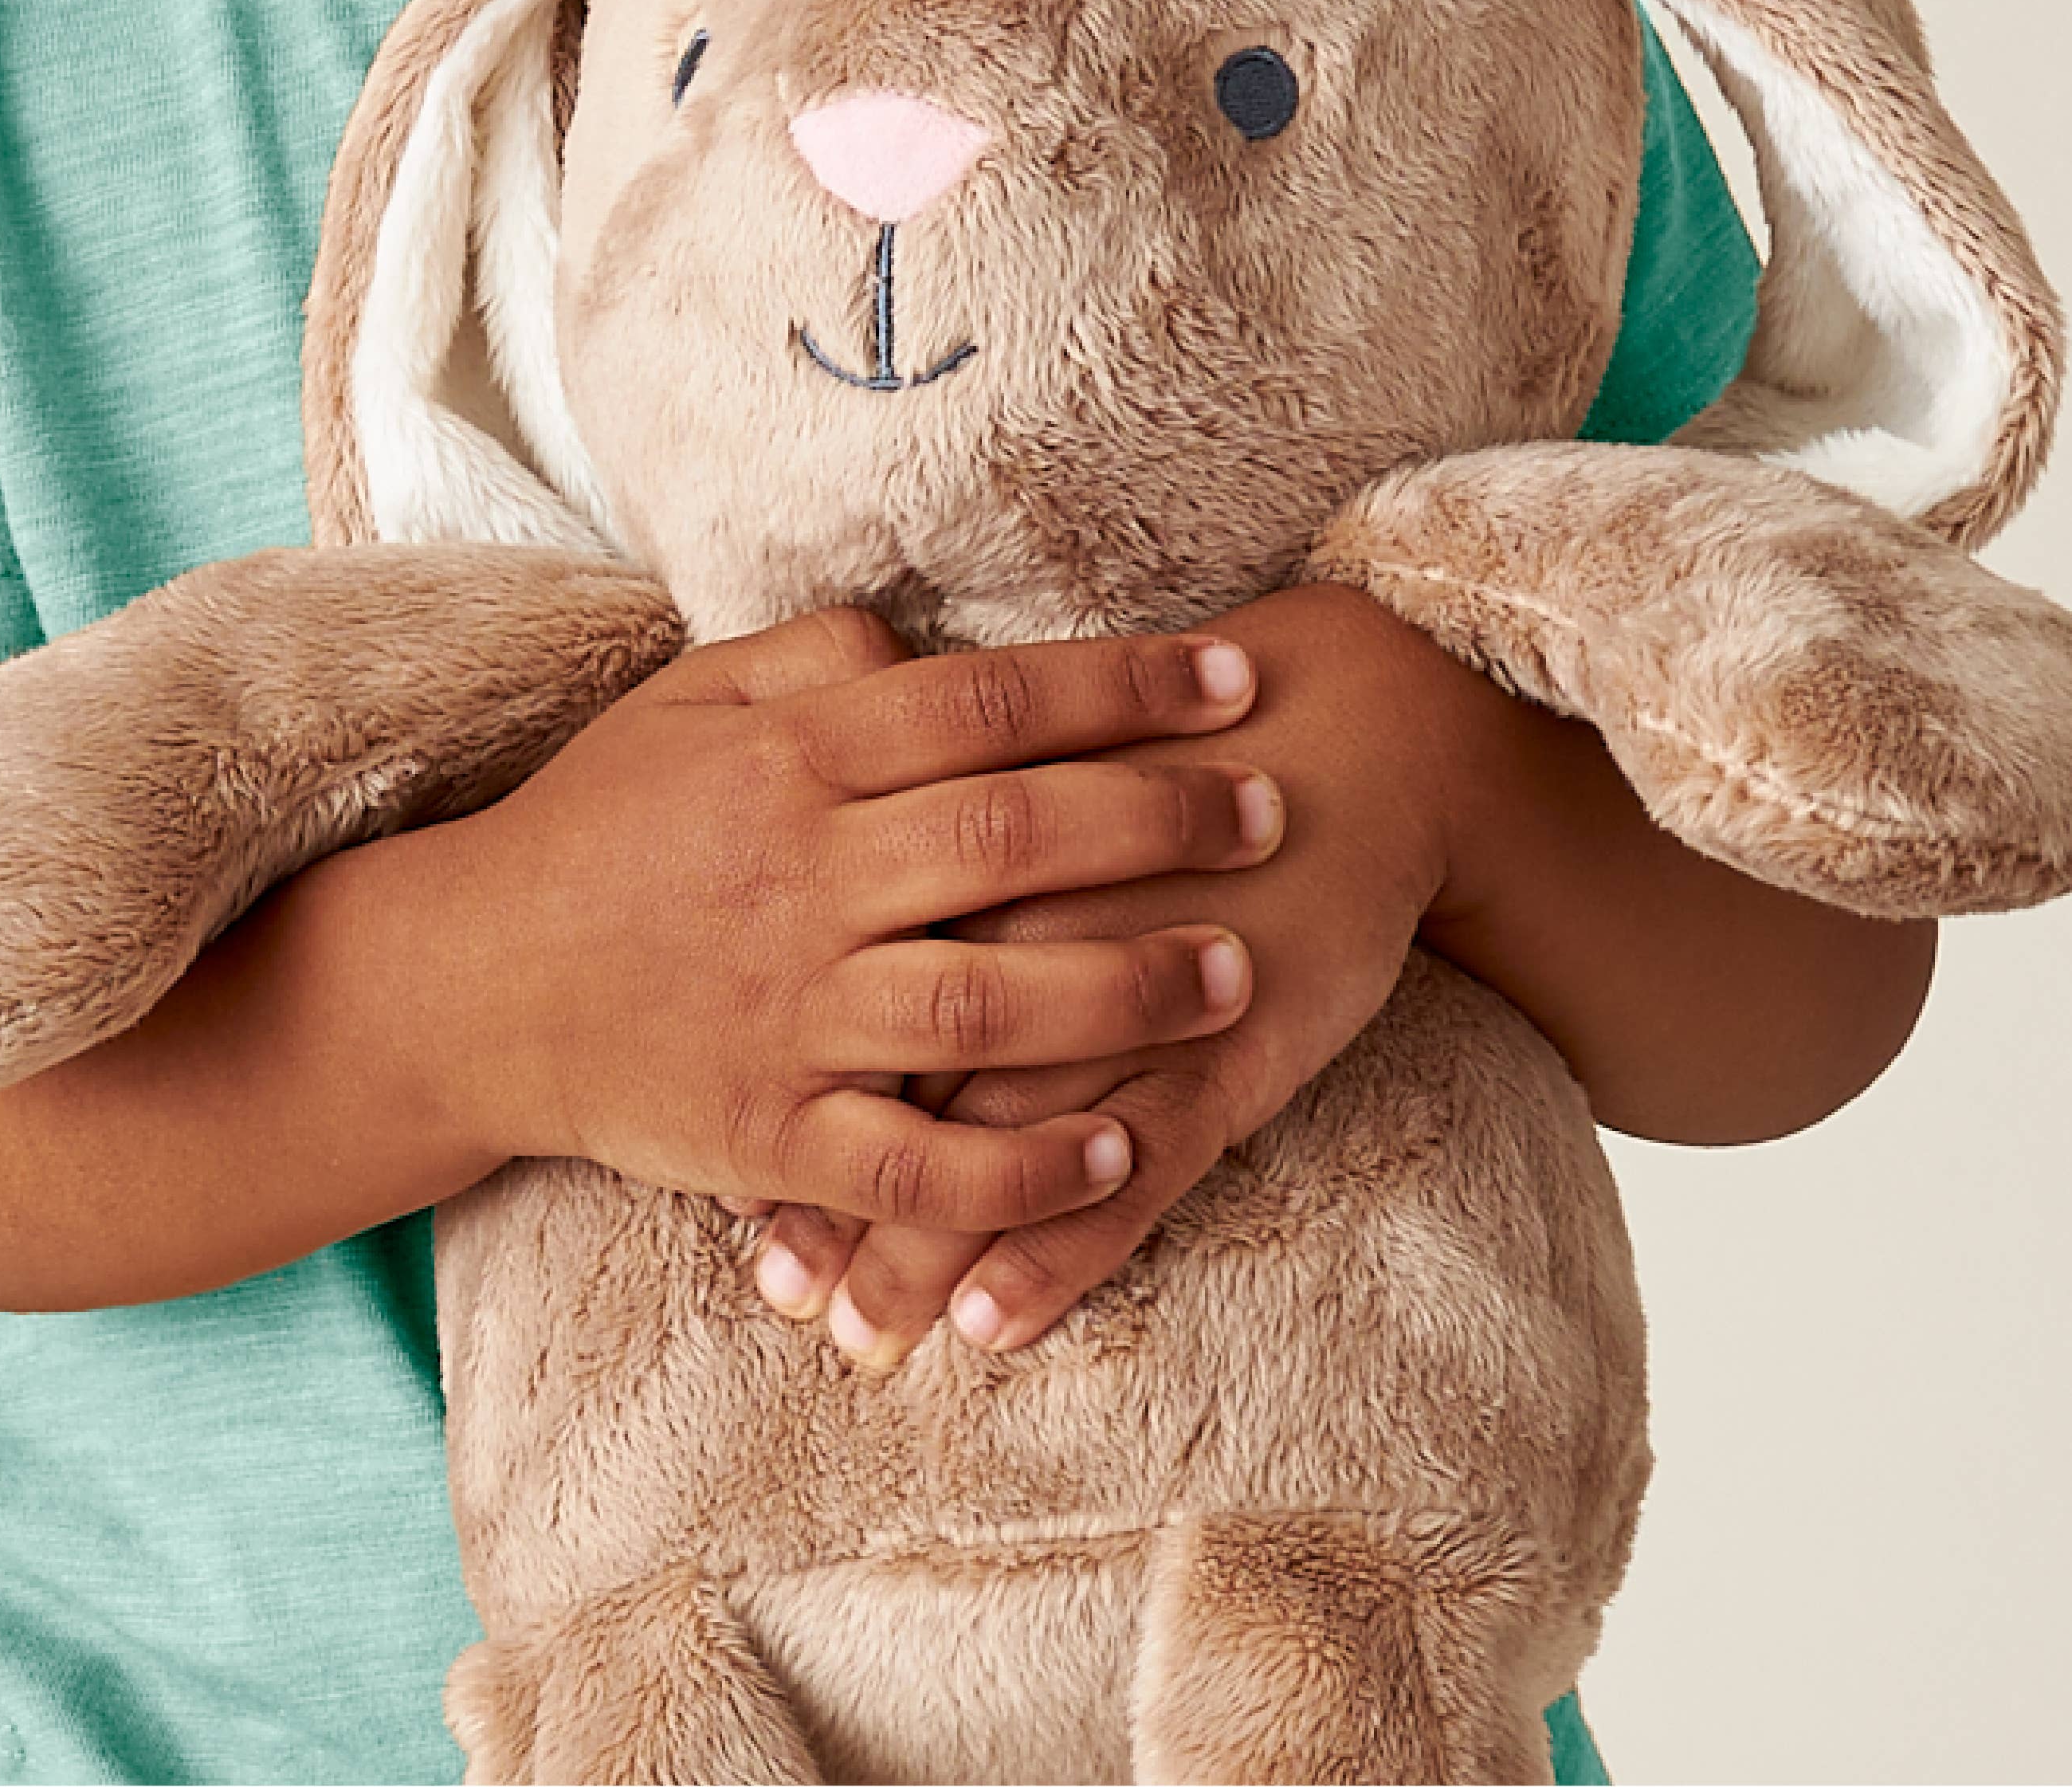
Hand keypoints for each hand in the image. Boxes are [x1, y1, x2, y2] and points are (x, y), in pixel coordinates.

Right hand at [426, 604, 1283, 1232]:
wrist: (466, 985)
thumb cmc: (598, 826)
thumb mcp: (688, 700)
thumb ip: (818, 657)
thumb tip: (939, 639)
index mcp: (791, 762)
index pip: (988, 705)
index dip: (1123, 687)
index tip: (1234, 676)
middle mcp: (802, 880)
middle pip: (1014, 840)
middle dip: (1164, 820)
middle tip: (1275, 808)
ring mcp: (790, 1015)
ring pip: (990, 1007)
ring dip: (1129, 992)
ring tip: (1238, 972)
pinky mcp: (773, 1135)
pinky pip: (919, 1167)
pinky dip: (1025, 1171)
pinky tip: (1121, 1148)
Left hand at [745, 584, 1470, 1364]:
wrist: (1359, 734)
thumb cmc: (1174, 739)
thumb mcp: (1032, 733)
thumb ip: (920, 763)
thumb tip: (807, 822)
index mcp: (963, 825)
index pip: (840, 959)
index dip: (774, 1052)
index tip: (712, 1151)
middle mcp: (1026, 922)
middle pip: (902, 1071)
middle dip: (837, 1186)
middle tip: (777, 1286)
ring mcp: (1124, 1000)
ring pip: (996, 1147)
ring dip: (922, 1252)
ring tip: (859, 1338)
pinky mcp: (1221, 1061)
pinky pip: (1125, 1177)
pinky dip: (1055, 1251)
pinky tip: (990, 1323)